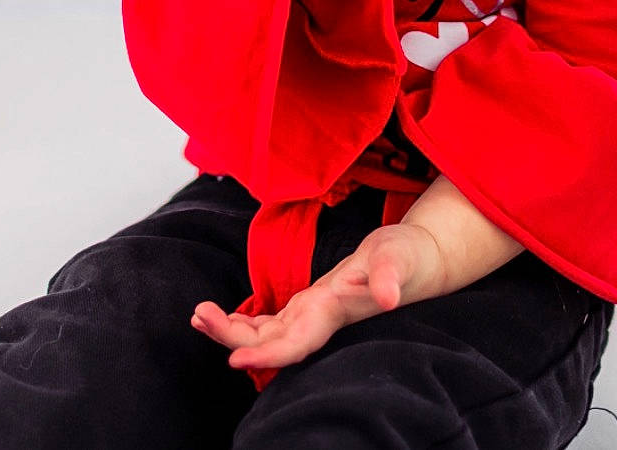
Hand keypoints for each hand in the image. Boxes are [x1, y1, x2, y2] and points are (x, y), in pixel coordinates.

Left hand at [189, 222, 448, 373]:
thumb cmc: (407, 256)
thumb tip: (387, 297)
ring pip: (266, 335)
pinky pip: (271, 323)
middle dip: (232, 337)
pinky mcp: (311, 307)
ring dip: (231, 330)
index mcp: (335, 313)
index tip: (234, 359)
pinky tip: (222, 317)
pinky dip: (245, 322)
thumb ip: (391, 276)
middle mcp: (320, 321)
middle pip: (270, 343)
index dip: (265, 355)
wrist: (418, 260)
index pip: (296, 344)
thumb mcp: (399, 257)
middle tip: (199, 317)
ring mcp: (313, 316)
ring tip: (199, 316)